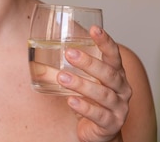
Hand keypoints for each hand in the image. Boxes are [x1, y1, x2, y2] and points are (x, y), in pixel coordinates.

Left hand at [57, 26, 131, 141]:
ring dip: (81, 85)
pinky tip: (71, 101)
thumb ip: (70, 68)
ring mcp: (119, 107)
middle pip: (109, 73)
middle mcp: (122, 88)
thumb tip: (37, 55)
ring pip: (103, 94)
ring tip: (63, 77)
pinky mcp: (112, 124)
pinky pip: (99, 115)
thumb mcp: (85, 82)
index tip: (94, 29)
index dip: (105, 41)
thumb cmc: (92, 101)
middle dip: (89, 62)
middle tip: (70, 53)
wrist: (101, 132)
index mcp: (117, 74)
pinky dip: (84, 108)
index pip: (114, 55)